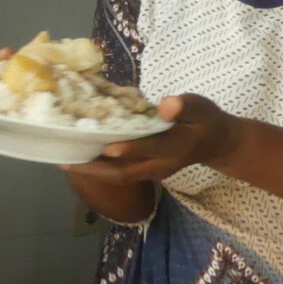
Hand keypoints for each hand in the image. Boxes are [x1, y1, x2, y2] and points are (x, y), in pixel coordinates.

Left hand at [71, 94, 239, 182]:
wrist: (216, 143)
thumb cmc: (206, 120)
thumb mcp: (201, 107)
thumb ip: (184, 106)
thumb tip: (165, 106)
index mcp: (177, 146)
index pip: (152, 148)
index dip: (132, 148)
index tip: (108, 146)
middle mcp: (162, 165)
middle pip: (126, 173)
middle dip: (96, 170)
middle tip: (68, 161)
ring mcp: (153, 172)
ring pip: (119, 177)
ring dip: (93, 172)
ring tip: (66, 162)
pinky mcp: (146, 172)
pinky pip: (120, 174)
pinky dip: (99, 169)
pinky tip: (80, 159)